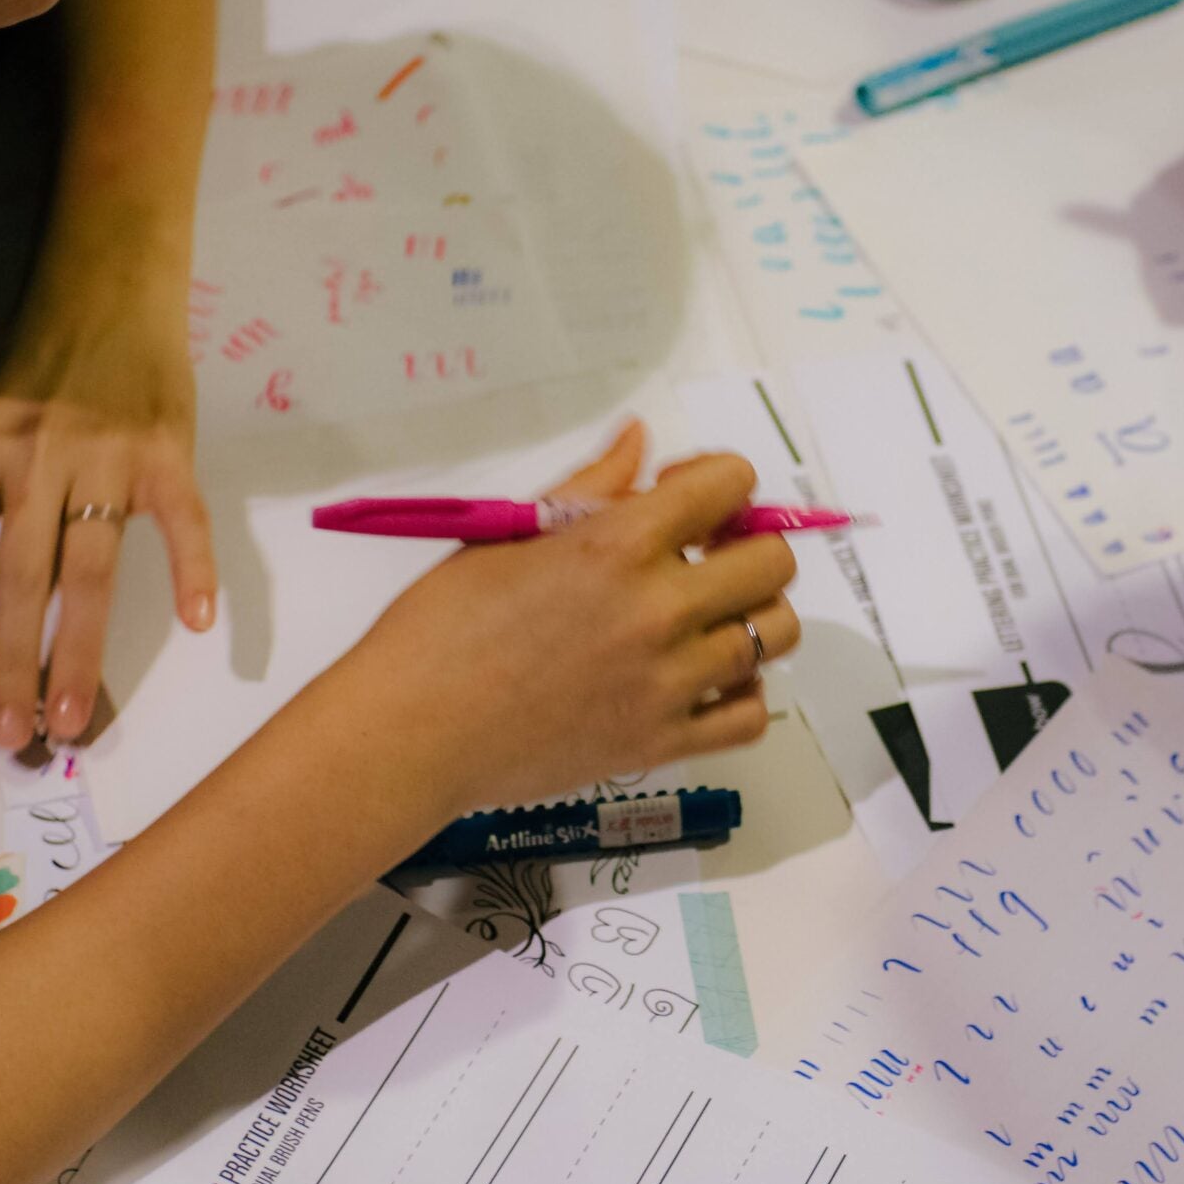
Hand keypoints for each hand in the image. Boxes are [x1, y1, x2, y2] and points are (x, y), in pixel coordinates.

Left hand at [0, 317, 212, 749]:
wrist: (106, 291)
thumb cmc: (24, 370)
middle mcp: (33, 456)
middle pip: (18, 576)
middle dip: (10, 661)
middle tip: (9, 734)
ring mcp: (105, 454)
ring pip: (90, 567)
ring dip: (81, 647)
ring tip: (75, 716)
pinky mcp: (167, 452)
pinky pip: (183, 520)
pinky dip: (194, 568)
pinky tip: (200, 622)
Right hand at [331, 423, 800, 819]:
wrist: (409, 734)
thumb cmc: (440, 628)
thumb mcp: (508, 535)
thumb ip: (590, 486)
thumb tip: (639, 439)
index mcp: (617, 545)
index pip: (731, 484)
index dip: (716, 480)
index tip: (682, 498)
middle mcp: (658, 610)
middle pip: (772, 561)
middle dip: (746, 545)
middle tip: (703, 557)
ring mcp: (668, 683)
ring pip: (774, 634)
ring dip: (752, 614)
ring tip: (707, 618)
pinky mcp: (661, 743)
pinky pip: (749, 715)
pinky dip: (740, 693)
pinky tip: (702, 679)